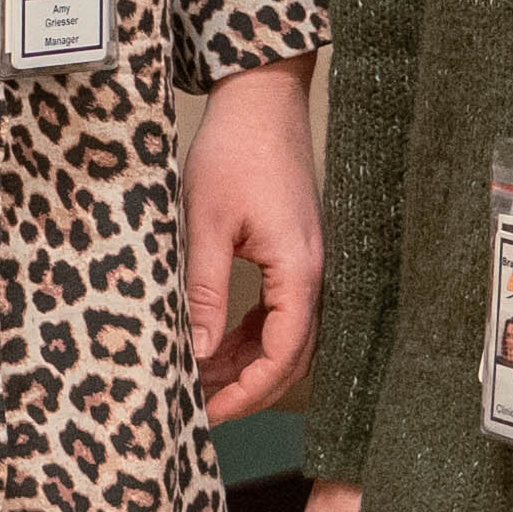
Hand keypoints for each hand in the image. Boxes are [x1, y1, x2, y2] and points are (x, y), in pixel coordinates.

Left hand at [184, 59, 322, 425]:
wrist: (262, 100)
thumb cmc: (235, 151)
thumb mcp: (205, 223)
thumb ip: (205, 291)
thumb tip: (198, 353)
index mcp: (298, 271)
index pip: (283, 354)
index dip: (248, 392)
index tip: (210, 412)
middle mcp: (314, 273)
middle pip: (291, 355)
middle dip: (248, 388)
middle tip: (203, 410)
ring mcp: (308, 264)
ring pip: (287, 335)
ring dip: (249, 363)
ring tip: (204, 383)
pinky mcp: (296, 253)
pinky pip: (282, 310)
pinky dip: (253, 335)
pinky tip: (220, 345)